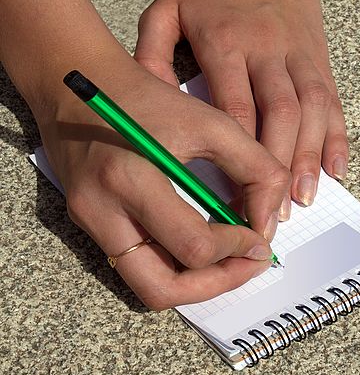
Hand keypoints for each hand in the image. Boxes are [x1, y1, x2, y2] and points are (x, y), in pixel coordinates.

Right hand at [36, 58, 289, 309]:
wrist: (78, 85)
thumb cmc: (147, 98)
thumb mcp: (210, 123)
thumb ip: (254, 167)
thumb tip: (267, 221)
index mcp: (131, 181)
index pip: (192, 246)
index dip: (236, 249)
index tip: (261, 238)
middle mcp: (101, 213)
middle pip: (160, 289)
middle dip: (216, 285)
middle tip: (249, 266)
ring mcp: (89, 224)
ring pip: (146, 286)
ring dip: (194, 283)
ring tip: (229, 262)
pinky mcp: (88, 224)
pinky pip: (135, 265)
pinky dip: (173, 265)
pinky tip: (199, 243)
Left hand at [135, 0, 348, 218]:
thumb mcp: (166, 10)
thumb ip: (150, 56)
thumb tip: (147, 107)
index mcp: (226, 43)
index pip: (235, 108)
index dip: (236, 157)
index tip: (231, 198)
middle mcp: (267, 51)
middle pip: (278, 116)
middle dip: (276, 171)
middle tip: (271, 216)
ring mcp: (298, 56)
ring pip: (311, 112)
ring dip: (309, 159)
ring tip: (302, 201)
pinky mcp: (318, 60)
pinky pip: (333, 102)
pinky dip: (337, 137)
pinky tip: (335, 169)